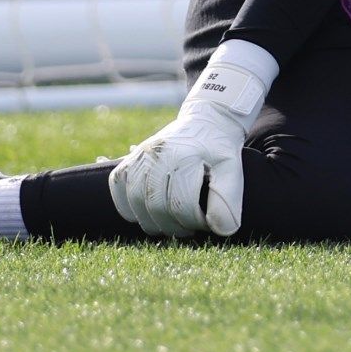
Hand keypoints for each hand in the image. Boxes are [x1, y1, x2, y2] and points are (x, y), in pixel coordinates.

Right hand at [108, 40, 277, 237]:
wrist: (207, 122)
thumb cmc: (220, 150)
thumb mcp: (232, 169)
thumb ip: (228, 199)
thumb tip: (221, 229)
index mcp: (185, 155)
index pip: (182, 204)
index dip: (196, 222)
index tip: (208, 222)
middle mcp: (158, 153)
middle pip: (157, 207)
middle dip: (176, 225)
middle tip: (192, 226)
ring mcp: (140, 155)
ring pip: (136, 203)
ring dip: (155, 222)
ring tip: (174, 221)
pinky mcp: (129, 159)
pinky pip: (118, 189)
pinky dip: (129, 207)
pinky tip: (148, 212)